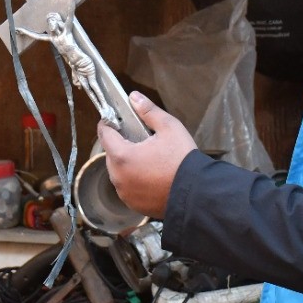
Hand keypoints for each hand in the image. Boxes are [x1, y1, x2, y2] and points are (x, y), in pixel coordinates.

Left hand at [98, 91, 197, 218]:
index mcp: (121, 156)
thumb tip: (134, 97)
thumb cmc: (182, 160)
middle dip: (120, 145)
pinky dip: (134, 180)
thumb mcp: (169, 127)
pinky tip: (150, 175)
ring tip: (147, 159)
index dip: (108, 124)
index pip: (105, 134)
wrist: (197, 193)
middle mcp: (118, 177)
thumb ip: (148, 111)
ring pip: (119, 172)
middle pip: (111, 154)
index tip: (113, 120)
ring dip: (127, 164)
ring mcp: (125, 193)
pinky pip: (128, 187)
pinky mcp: (134, 204)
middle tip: (138, 140)